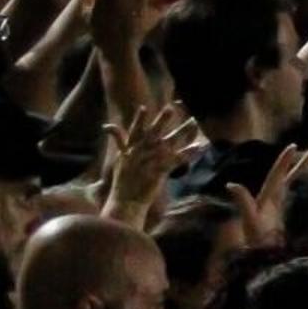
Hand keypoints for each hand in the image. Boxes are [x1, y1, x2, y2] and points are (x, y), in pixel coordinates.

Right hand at [105, 100, 189, 214]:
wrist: (126, 201)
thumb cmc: (123, 182)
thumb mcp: (119, 159)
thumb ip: (118, 141)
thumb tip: (107, 126)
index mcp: (131, 148)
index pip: (135, 130)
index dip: (139, 119)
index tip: (143, 107)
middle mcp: (142, 151)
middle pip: (154, 131)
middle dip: (162, 119)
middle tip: (171, 107)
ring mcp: (152, 159)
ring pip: (170, 141)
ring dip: (182, 130)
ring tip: (193, 121)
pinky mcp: (162, 169)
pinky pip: (179, 158)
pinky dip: (189, 152)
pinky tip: (199, 146)